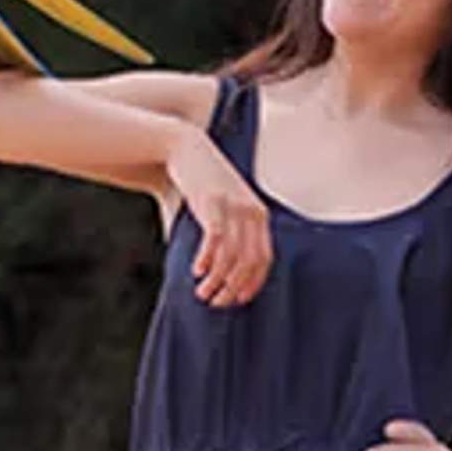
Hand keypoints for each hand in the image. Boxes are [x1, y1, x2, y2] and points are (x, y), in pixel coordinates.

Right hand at [167, 126, 272, 307]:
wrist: (186, 148)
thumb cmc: (201, 184)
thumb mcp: (223, 207)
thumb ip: (226, 234)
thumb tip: (216, 268)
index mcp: (259, 216)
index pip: (265, 260)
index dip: (252, 284)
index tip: (236, 300)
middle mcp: (252, 212)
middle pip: (250, 262)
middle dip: (233, 289)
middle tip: (215, 302)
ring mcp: (233, 206)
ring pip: (232, 256)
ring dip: (218, 281)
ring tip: (203, 294)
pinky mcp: (213, 202)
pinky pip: (215, 240)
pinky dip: (207, 260)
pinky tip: (197, 271)